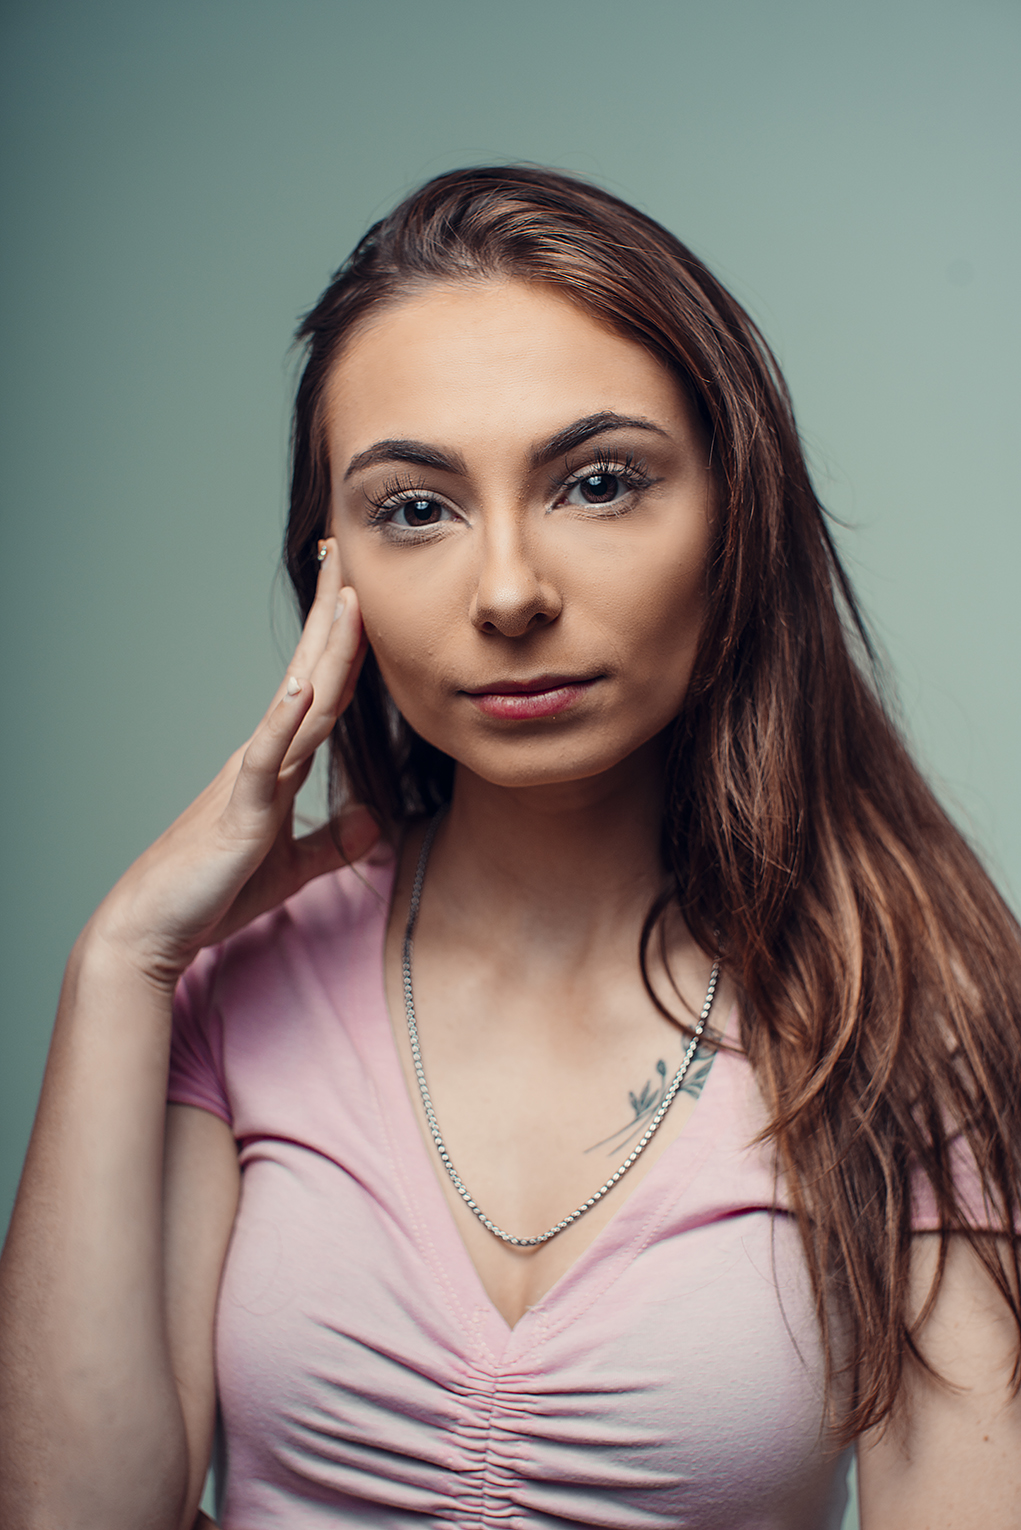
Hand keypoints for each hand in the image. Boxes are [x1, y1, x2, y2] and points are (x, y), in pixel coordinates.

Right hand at [89, 539, 377, 986]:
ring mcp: (253, 778)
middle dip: (332, 614)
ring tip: (345, 597)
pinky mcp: (241, 811)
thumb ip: (331, 843)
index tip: (356, 589)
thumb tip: (373, 824)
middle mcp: (267, 756)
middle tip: (344, 551)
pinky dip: (283, 724)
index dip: (344, 642)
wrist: (155, 925)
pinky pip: (266, 760)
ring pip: (299, 703)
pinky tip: (300, 690)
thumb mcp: (290, 866)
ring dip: (325, 651)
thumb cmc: (214, 892)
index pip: (323, 690)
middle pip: (312, 674)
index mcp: (280, 763)